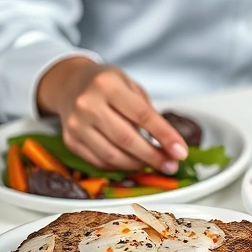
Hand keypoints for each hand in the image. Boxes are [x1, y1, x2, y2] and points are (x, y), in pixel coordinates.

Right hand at [36, 57, 187, 172]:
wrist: (70, 84)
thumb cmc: (107, 85)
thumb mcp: (130, 86)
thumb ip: (148, 112)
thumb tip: (170, 145)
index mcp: (107, 85)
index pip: (142, 115)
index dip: (165, 136)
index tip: (181, 151)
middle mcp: (87, 104)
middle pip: (126, 139)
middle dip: (153, 156)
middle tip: (171, 165)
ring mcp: (75, 124)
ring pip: (112, 155)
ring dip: (138, 164)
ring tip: (154, 164)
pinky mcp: (70, 141)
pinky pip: (99, 162)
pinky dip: (120, 166)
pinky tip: (134, 163)